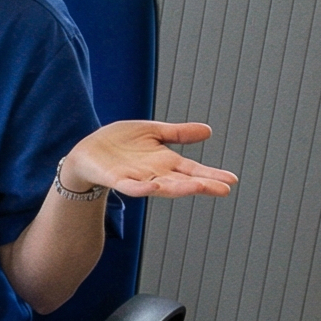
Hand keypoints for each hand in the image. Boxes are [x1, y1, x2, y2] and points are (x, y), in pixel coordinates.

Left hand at [61, 121, 237, 199]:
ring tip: (199, 187)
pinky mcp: (117, 179)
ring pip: (162, 186)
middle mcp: (155, 174)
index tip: (232, 180)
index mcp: (165, 162)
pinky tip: (155, 187)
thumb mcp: (153, 132)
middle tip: (223, 189)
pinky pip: (132, 187)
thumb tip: (208, 131)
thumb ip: (178, 134)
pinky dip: (143, 188)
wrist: (88, 151)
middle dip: (202, 184)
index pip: (193, 170)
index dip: (211, 175)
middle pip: (182, 181)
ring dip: (179, 188)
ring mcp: (137, 178)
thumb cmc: (120, 143)